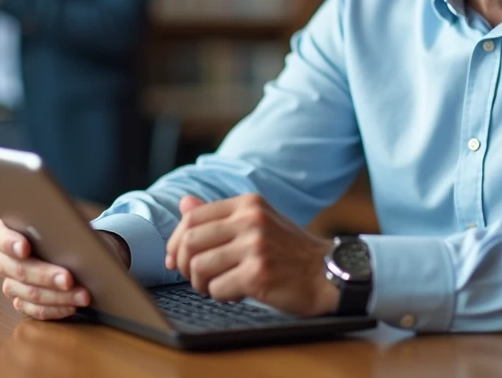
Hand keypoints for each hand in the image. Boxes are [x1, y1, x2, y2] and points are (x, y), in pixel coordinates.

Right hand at [0, 218, 128, 320]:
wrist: (64, 244)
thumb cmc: (58, 227)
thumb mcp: (57, 219)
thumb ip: (54, 221)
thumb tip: (71, 230)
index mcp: (3, 233)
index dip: (9, 243)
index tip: (25, 248)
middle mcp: (3, 260)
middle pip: (18, 270)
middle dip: (45, 275)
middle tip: (68, 279)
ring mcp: (10, 283)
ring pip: (29, 293)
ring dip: (58, 296)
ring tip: (82, 295)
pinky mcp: (21, 302)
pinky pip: (35, 310)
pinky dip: (55, 309)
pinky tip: (73, 306)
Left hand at [164, 194, 339, 316]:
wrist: (325, 273)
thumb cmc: (289, 250)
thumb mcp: (257, 222)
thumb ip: (220, 215)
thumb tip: (184, 203)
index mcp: (248, 203)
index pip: (192, 218)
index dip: (176, 242)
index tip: (176, 259)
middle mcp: (251, 220)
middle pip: (190, 241)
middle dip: (185, 266)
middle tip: (196, 278)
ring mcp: (255, 246)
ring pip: (199, 267)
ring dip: (202, 284)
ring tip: (217, 287)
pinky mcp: (259, 273)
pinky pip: (217, 288)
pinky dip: (221, 296)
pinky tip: (236, 294)